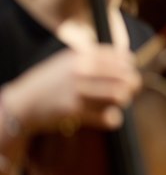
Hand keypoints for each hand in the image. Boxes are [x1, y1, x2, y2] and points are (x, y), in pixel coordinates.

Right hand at [1, 46, 141, 135]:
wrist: (23, 103)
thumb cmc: (51, 82)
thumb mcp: (69, 60)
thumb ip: (95, 57)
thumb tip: (129, 58)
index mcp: (83, 55)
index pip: (123, 58)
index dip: (131, 68)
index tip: (129, 75)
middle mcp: (81, 69)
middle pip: (126, 77)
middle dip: (133, 86)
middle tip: (129, 92)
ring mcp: (77, 90)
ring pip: (120, 95)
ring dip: (124, 101)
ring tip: (118, 104)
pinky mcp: (74, 111)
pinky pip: (108, 116)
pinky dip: (114, 119)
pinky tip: (110, 118)